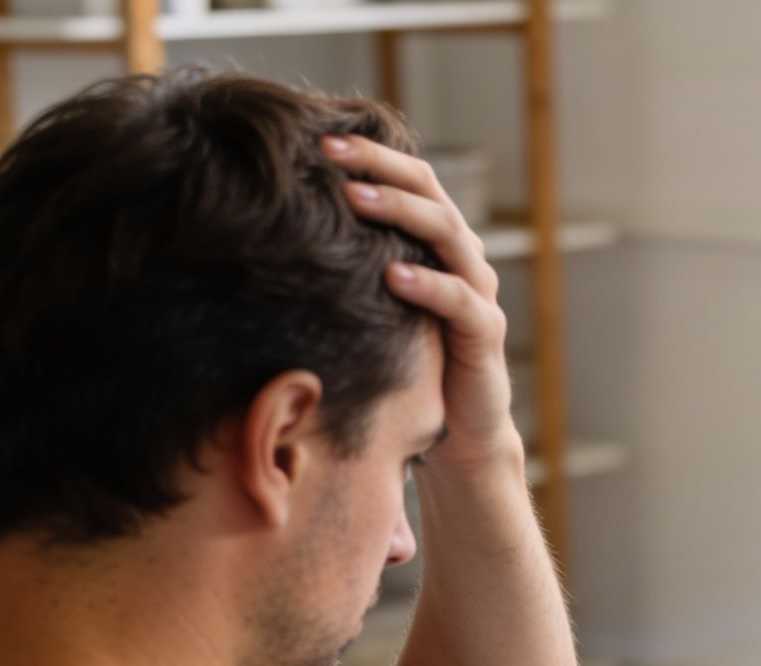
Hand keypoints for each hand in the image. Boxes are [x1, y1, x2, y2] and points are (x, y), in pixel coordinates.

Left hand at [322, 133, 518, 475]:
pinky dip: (428, 284)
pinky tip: (392, 276)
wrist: (457, 429)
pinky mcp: (484, 333)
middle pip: (429, 191)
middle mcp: (462, 256)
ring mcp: (478, 291)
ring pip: (448, 233)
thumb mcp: (372, 305)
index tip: (316, 140)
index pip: (410, 179)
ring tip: (355, 198)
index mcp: (436, 242)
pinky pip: (459, 299)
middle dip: (379, 166)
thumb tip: (276, 232)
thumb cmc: (406, 361)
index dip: (369, 154)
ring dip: (400, 211)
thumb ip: (349, 266)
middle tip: (329, 152)